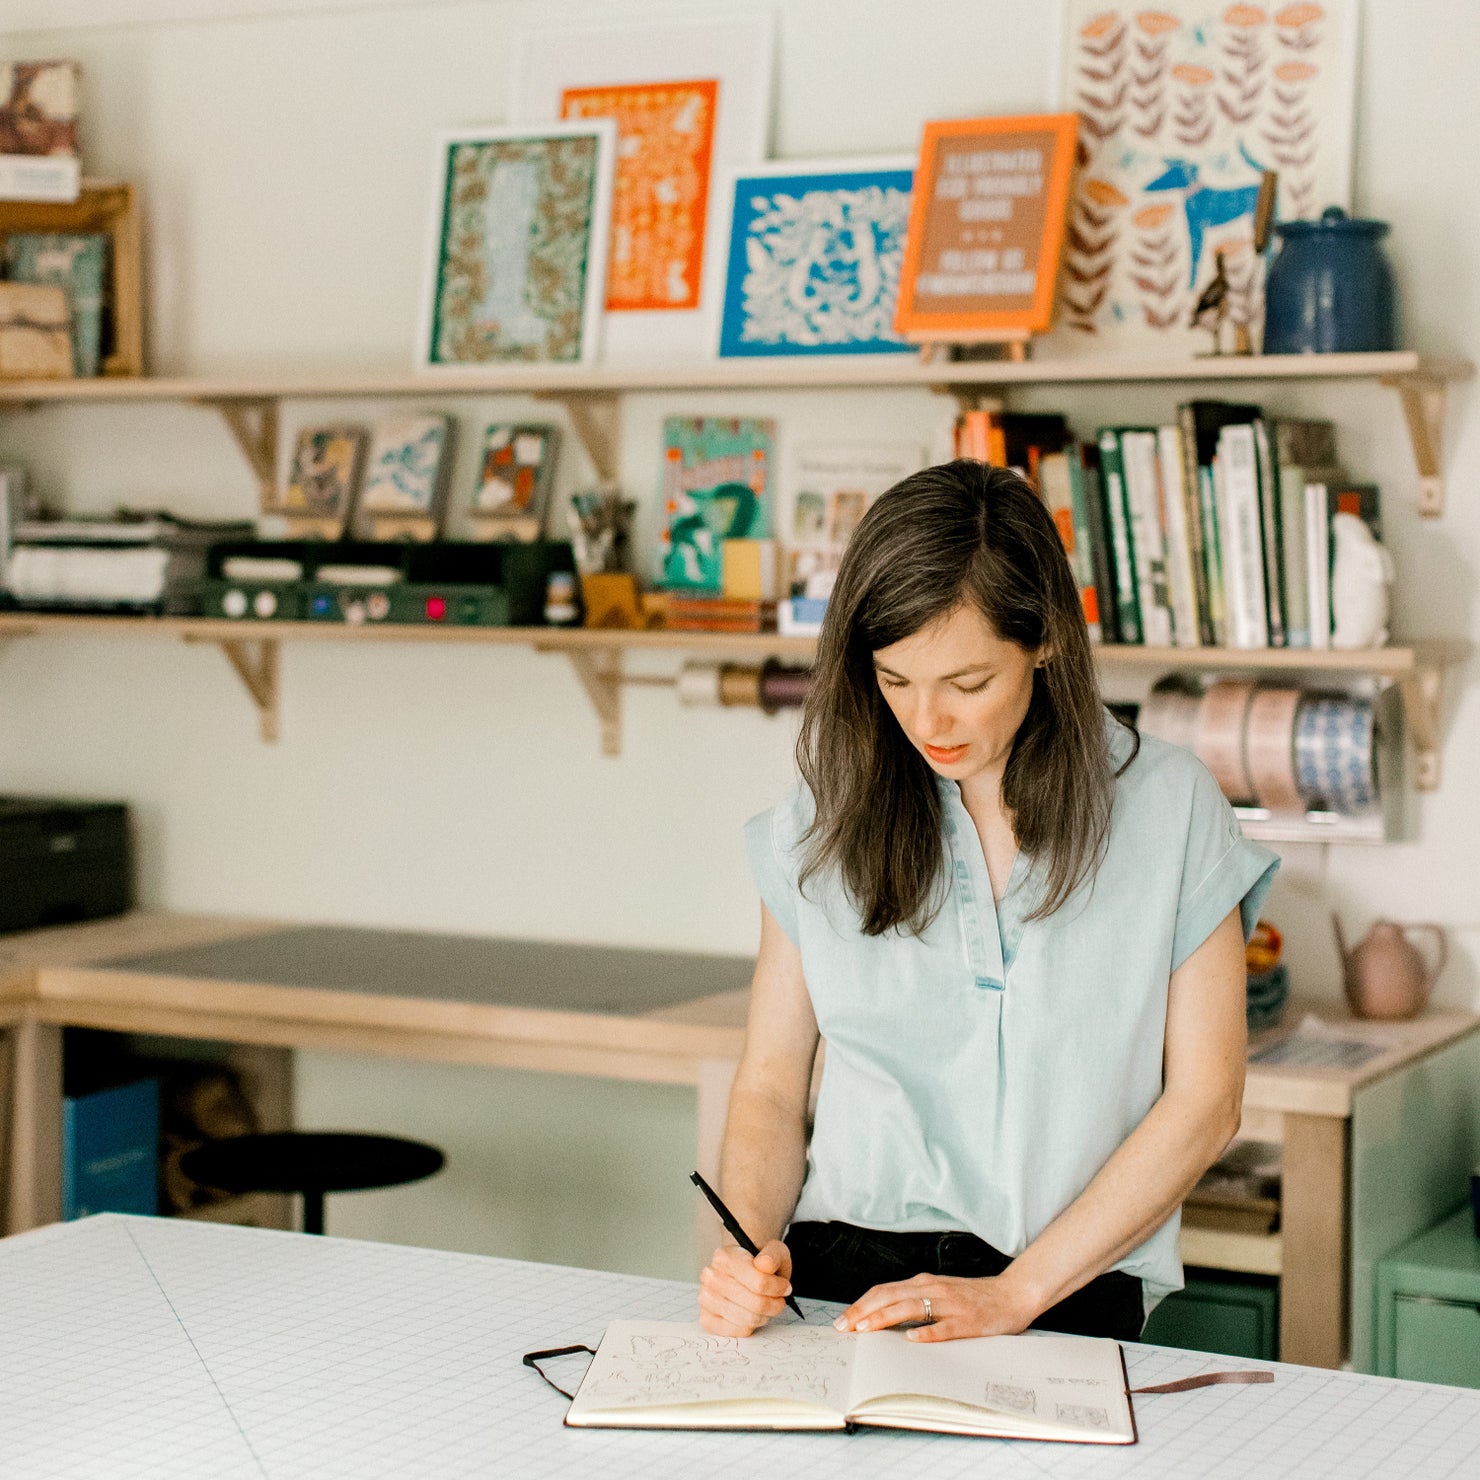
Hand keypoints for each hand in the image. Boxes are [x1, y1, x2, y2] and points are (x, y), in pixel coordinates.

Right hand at [698, 1240, 793, 1336]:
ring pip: (747, 1319)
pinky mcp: (706, 1318)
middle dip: (774, 1304)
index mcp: (725, 1257)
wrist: (743, 1269)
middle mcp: (710, 1277)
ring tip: (767, 1306)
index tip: (785, 1287)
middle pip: (755, 1303)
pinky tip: (752, 1314)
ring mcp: (706, 1298)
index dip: (778, 1288)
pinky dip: (750, 1326)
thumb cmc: (758, 1262)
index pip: (759, 1282)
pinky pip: (737, 1331)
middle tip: (779, 1300)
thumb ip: (773, 1255)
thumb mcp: (773, 1250)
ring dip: (764, 1315)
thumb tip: (765, 1265)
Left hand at [832, 1271, 1039, 1343]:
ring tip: (866, 1330)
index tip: (843, 1321)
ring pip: (911, 1307)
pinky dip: (927, 1332)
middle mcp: (933, 1289)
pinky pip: (944, 1327)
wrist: (1012, 1294)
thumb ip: (915, 1301)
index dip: (861, 1305)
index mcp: (924, 1283)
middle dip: (863, 1312)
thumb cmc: (974, 1297)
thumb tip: (884, 1317)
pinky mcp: (968, 1320)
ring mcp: (950, 1304)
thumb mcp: (939, 1294)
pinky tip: (912, 1339)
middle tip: (843, 1328)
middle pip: (890, 1296)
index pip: (884, 1291)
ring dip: (885, 1318)